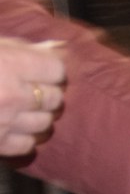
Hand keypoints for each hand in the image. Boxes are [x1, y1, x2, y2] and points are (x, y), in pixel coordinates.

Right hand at [0, 38, 67, 156]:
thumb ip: (22, 47)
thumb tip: (60, 47)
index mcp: (10, 65)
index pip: (57, 70)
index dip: (50, 69)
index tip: (41, 70)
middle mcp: (11, 95)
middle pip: (55, 98)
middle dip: (47, 94)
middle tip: (30, 90)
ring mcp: (4, 122)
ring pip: (45, 124)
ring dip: (38, 117)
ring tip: (22, 109)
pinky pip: (27, 146)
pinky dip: (24, 138)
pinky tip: (13, 128)